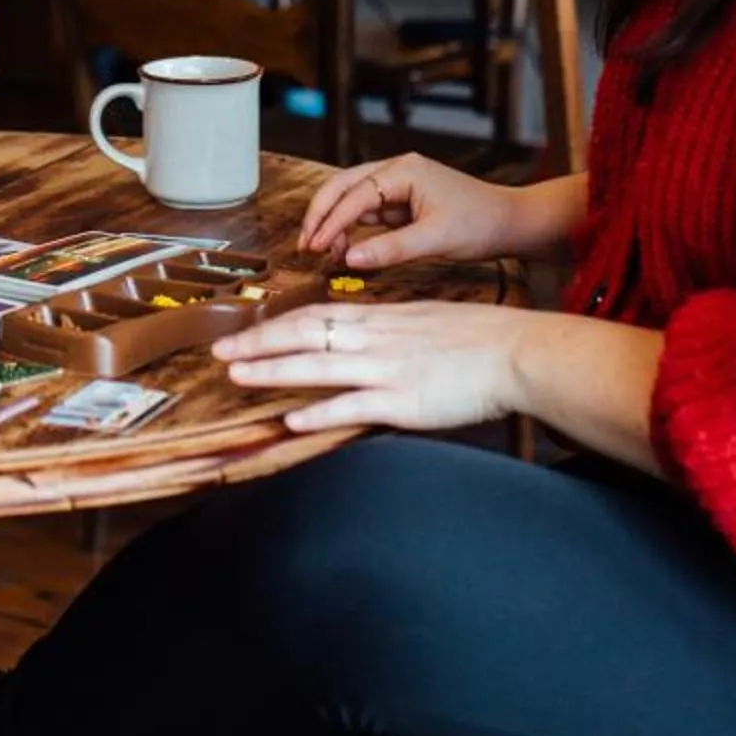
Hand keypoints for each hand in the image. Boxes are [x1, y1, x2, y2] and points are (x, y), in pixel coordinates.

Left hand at [215, 299, 523, 433]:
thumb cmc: (477, 338)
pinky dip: (320, 412)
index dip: (273, 325)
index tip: (241, 333)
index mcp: (380, 318)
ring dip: (274, 371)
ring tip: (237, 376)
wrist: (516, 352)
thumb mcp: (423, 320)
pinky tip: (292, 419)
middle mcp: (376, 339)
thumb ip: (387, 329)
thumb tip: (356, 336)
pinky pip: (353, 406)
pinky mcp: (404, 400)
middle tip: (219, 352)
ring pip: (318, 366)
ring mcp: (387, 369)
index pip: (314, 316)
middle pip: (304, 335)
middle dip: (257, 344)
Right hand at [297, 154, 516, 268]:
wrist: (510, 223)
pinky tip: (345, 248)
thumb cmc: (480, 224)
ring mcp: (398, 185)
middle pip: (343, 186)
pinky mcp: (403, 201)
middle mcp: (396, 171)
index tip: (314, 246)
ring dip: (335, 223)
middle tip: (306, 245)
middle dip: (321, 215)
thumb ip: (389, 250)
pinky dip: (352, 228)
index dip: (331, 222)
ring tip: (324, 251)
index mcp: (404, 171)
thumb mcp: (433, 241)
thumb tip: (348, 259)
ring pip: (352, 199)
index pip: (355, 195)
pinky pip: (368, 212)